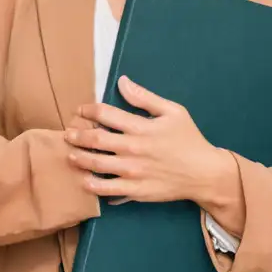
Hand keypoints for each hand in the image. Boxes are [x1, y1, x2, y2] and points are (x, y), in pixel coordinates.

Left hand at [64, 75, 227, 203]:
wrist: (203, 173)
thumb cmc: (188, 140)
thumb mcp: (173, 111)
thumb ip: (145, 98)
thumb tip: (122, 81)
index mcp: (141, 127)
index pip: (105, 114)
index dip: (88, 110)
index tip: (81, 111)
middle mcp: (132, 149)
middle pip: (95, 140)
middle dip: (77, 135)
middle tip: (68, 134)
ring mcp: (132, 172)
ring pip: (96, 165)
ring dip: (79, 158)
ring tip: (71, 155)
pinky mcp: (135, 190)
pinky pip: (106, 189)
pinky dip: (92, 185)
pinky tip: (85, 180)